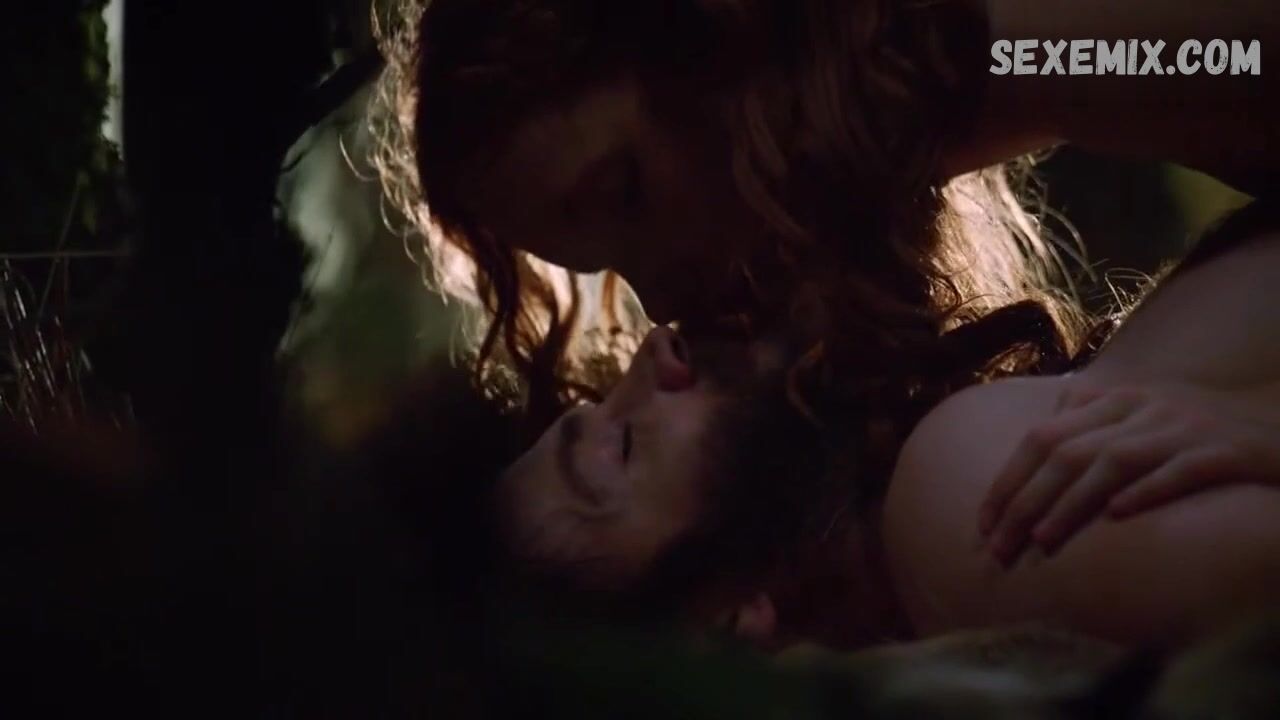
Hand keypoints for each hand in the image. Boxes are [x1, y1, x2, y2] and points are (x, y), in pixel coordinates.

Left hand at [978, 380, 1279, 564]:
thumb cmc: (1205, 433)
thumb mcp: (1145, 416)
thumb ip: (1093, 423)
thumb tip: (1040, 437)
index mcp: (1118, 398)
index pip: (1044, 435)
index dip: (1008, 479)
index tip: (984, 521)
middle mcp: (1144, 407)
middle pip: (1067, 450)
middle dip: (1025, 500)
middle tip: (998, 546)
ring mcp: (1185, 426)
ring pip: (1113, 462)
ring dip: (1070, 504)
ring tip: (1041, 541)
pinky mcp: (1226, 451)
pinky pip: (1179, 470)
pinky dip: (1147, 491)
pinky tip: (1119, 516)